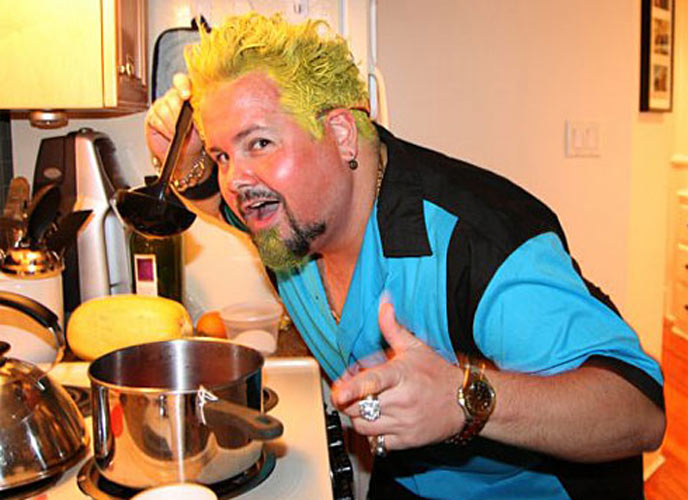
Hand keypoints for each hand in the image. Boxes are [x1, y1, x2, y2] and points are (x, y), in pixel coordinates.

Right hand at [144, 73, 203, 164]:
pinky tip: (172, 136)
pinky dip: (165, 129)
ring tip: (180, 134)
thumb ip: (204, 113)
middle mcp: (174, 97)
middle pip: (173, 96)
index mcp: (190, 94)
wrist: (187, 155)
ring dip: (173, 124)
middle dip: (180, 112)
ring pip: (164, 109)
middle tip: (186, 126)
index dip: (183, 85)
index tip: (186, 95)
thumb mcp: (205, 124)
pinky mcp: (152, 117)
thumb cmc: (198, 138)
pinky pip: (156, 119)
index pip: (183, 81)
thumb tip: (207, 109)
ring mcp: (162, 105)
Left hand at [331, 302, 464, 450]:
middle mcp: (402, 400)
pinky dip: (371, 434)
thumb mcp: (416, 347)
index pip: (372, 382)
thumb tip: (384, 304)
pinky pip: (377, 443)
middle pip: (359, 406)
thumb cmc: (438, 374)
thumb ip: (393, 328)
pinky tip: (378, 420)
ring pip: (363, 426)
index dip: (352, 388)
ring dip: (356, 416)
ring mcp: (404, 422)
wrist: (465, 401)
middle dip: (347, 400)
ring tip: (365, 404)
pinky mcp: (407, 440)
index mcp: (401, 375)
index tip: (339, 392)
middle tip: (350, 391)